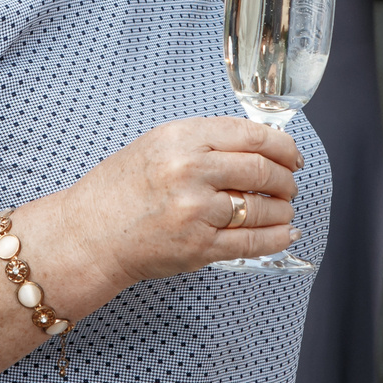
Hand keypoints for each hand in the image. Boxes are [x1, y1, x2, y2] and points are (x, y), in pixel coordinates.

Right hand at [19, 118, 300, 306]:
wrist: (89, 233)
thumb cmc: (119, 189)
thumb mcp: (158, 144)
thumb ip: (205, 141)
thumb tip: (257, 146)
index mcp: (181, 139)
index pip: (251, 136)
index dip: (283, 147)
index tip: (292, 155)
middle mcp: (190, 171)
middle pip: (262, 170)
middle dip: (286, 179)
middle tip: (289, 184)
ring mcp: (196, 211)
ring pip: (262, 207)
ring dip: (283, 209)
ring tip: (284, 209)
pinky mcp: (200, 247)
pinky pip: (252, 242)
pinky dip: (276, 238)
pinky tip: (285, 233)